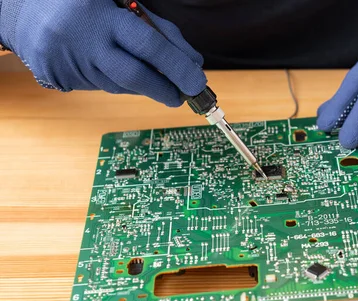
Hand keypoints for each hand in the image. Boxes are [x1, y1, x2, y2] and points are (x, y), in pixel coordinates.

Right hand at [0, 0, 204, 105]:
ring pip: (119, 86)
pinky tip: (116, 67)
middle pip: (134, 77)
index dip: (176, 67)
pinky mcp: (61, 78)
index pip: (148, 46)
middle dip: (164, 90)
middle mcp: (85, 43)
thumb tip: (192, 61)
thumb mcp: (122, 2)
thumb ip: (159, 29)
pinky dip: (118, 82)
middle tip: (182, 96)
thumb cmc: (83, 2)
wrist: (22, 8)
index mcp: (102, 17)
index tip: (196, 82)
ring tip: (148, 73)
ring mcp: (70, 63)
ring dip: (142, 85)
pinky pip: (102, 87)